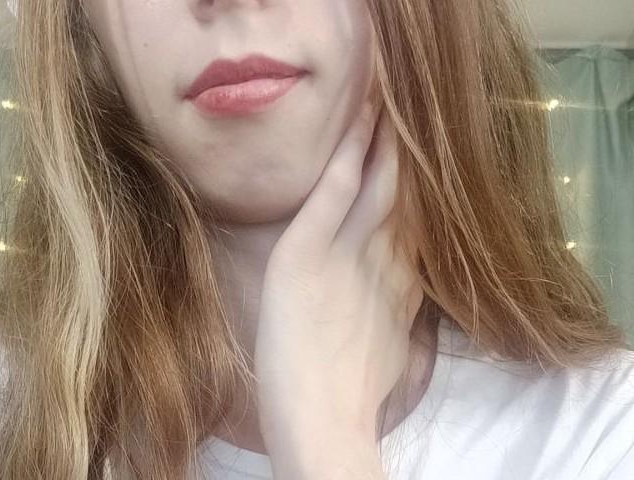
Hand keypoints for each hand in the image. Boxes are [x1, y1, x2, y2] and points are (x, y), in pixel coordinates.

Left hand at [254, 100, 423, 448]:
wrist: (323, 427)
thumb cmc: (346, 399)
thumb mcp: (390, 351)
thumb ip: (399, 316)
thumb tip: (408, 299)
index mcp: (399, 283)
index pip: (413, 222)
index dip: (420, 186)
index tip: (423, 155)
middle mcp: (385, 260)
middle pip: (403, 194)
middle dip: (410, 155)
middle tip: (415, 112)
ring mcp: (349, 254)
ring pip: (375, 184)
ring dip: (383, 140)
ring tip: (390, 97)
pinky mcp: (308, 253)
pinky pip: (333, 194)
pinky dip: (347, 156)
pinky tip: (357, 122)